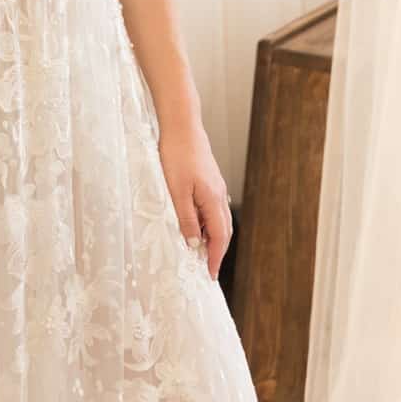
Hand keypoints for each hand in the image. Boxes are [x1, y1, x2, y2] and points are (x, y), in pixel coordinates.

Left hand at [158, 121, 232, 280]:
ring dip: (213, 236)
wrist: (181, 125)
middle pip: (224, 230)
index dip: (216, 258)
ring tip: (201, 251)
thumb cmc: (176, 156)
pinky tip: (196, 222)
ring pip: (220, 218)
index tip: (211, 276)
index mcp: (213, 200)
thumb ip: (186, 219)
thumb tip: (196, 244)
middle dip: (218, 251)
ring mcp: (216, 185)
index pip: (220, 237)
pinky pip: (213, 207)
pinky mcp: (209, 178)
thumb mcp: (176, 192)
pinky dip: (209, 221)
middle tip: (208, 268)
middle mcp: (219, 194)